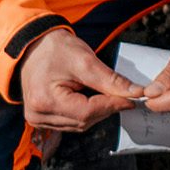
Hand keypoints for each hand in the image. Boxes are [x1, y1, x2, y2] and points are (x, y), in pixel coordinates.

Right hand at [17, 30, 140, 135]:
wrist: (34, 46)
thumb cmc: (56, 49)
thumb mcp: (85, 60)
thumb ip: (111, 80)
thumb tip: (135, 93)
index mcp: (45, 101)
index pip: (88, 112)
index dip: (113, 105)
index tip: (132, 99)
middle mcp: (38, 115)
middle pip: (84, 121)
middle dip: (106, 108)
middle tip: (123, 95)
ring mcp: (38, 119)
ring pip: (79, 124)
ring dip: (97, 111)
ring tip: (105, 93)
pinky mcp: (41, 119)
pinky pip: (71, 122)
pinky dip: (86, 113)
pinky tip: (91, 98)